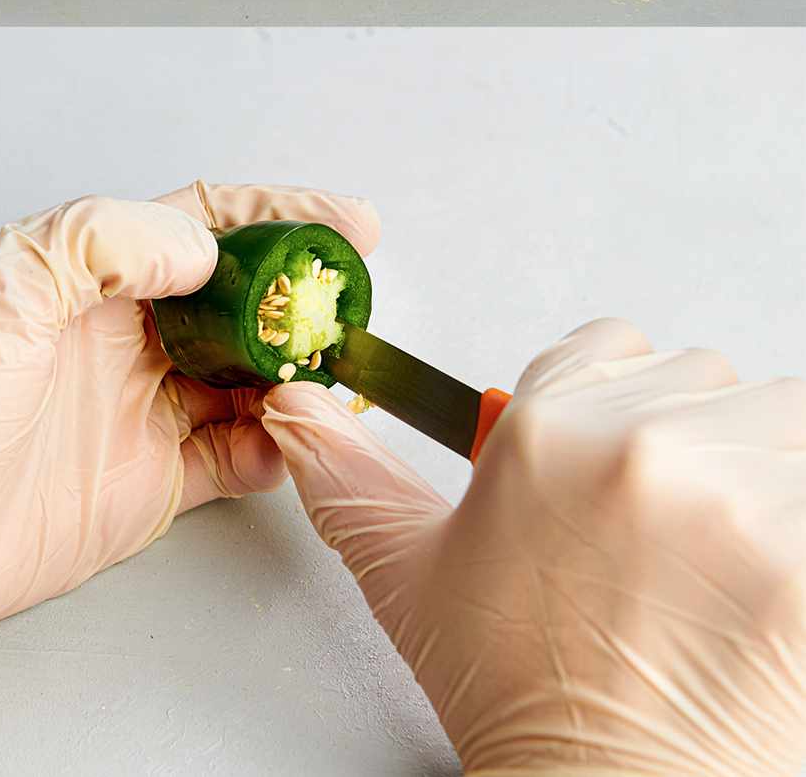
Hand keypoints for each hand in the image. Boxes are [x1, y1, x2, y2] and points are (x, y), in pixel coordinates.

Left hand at [0, 182, 379, 745]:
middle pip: (239, 302)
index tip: (346, 225)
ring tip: (330, 379)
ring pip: (248, 379)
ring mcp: (141, 411)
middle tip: (347, 311)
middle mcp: (124, 337)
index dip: (279, 217)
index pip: (204, 225)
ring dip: (297, 376)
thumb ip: (100, 242)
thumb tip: (201, 248)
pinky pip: (234, 460)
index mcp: (91, 277)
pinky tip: (289, 444)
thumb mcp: (1, 286)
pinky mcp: (148, 485)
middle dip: (300, 300)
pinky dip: (274, 451)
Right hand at [263, 318, 805, 776]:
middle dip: (692, 439)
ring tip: (731, 561)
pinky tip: (774, 583)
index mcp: (546, 431)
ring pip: (781, 420)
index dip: (614, 410)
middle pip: (703, 380)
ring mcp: (742, 493)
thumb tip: (294, 409)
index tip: (617, 470)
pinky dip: (805, 524)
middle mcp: (645, 442)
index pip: (610, 346)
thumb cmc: (527, 701)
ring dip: (767, 472)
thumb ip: (350, 477)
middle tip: (671, 537)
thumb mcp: (410, 580)